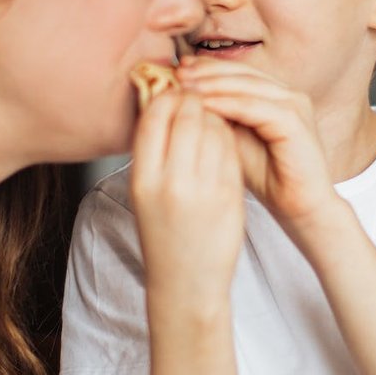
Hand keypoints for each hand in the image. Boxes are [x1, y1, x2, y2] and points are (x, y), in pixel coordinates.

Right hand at [128, 89, 244, 306]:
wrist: (187, 282)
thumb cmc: (164, 233)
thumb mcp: (145, 193)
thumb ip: (153, 151)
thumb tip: (163, 99)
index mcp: (143, 179)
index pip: (155, 115)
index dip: (167, 95)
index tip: (174, 92)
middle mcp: (172, 182)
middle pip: (188, 115)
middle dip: (195, 99)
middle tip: (198, 97)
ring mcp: (204, 189)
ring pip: (214, 128)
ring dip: (215, 115)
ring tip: (210, 119)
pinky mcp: (230, 195)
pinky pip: (232, 149)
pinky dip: (229, 135)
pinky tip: (224, 139)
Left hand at [175, 59, 338, 229]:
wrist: (299, 208)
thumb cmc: (268, 178)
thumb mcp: (234, 141)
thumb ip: (218, 117)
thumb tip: (184, 98)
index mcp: (276, 96)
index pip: (238, 72)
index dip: (207, 68)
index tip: (176, 70)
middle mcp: (288, 95)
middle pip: (242, 72)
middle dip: (207, 71)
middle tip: (177, 73)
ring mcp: (295, 105)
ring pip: (246, 85)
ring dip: (212, 84)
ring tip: (184, 87)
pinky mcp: (295, 121)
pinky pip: (254, 106)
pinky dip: (227, 104)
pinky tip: (203, 105)